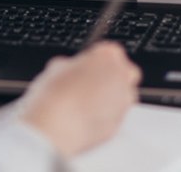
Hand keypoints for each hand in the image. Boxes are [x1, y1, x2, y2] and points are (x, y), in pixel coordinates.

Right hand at [18, 42, 140, 156]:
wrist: (59, 127)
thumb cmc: (56, 95)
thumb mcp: (56, 68)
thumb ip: (71, 65)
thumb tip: (70, 70)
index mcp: (108, 56)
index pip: (110, 52)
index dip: (95, 60)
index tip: (84, 66)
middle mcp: (122, 76)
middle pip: (122, 73)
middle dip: (108, 77)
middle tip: (86, 84)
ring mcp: (124, 101)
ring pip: (120, 96)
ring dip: (107, 98)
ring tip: (82, 104)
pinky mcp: (120, 123)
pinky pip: (113, 115)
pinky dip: (103, 116)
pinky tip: (83, 118)